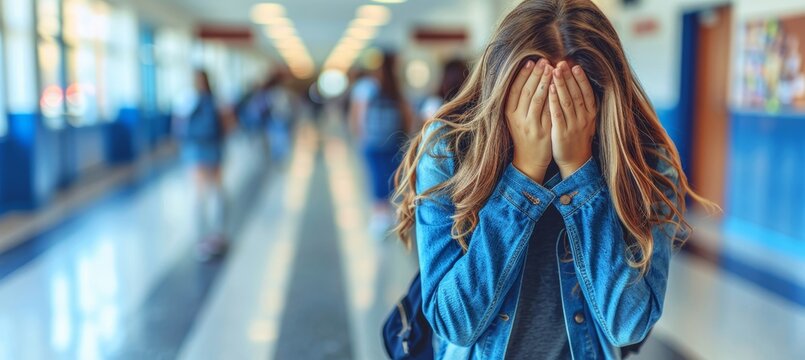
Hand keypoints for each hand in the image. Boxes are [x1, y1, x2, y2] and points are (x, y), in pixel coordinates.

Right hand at [505, 59, 553, 182]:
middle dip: (536, 75)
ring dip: (545, 82)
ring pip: (538, 100)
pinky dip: (554, 98)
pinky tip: (559, 87)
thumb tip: (526, 75)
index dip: (523, 75)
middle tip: (544, 61)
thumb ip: (518, 100)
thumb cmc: (523, 134)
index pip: (515, 90)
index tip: (530, 62)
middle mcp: (518, 119)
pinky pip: (550, 112)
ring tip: (552, 69)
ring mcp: (531, 126)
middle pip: (527, 92)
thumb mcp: (515, 118)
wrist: (529, 160)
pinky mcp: (543, 132)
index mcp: (509, 113)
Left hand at [549, 62, 597, 177]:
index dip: (581, 78)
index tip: (575, 64)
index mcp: (591, 114)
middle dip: (568, 77)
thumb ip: (583, 104)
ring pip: (567, 101)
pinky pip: (557, 113)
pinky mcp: (562, 133)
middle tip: (561, 62)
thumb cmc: (576, 137)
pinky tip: (549, 89)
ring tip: (554, 70)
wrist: (574, 161)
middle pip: (576, 94)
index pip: (587, 92)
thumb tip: (577, 82)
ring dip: (561, 84)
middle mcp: (584, 118)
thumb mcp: (585, 120)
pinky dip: (554, 100)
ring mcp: (573, 126)